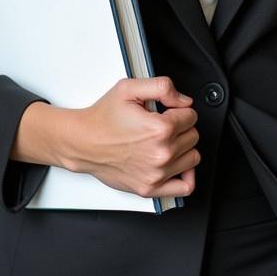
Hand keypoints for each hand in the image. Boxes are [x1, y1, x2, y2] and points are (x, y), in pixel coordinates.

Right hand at [67, 76, 199, 198]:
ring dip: (183, 147)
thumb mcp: (129, 89)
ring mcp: (157, 174)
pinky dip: (186, 175)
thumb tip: (184, 101)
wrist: (83, 142)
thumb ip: (162, 87)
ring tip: (166, 141)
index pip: (191, 116)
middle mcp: (161, 153)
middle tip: (162, 124)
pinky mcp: (150, 188)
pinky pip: (185, 186)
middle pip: (193, 136)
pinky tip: (177, 164)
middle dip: (181, 127)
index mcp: (160, 129)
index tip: (167, 111)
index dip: (179, 110)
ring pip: (193, 157)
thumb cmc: (103, 119)